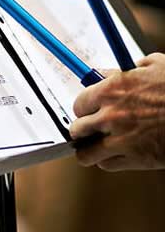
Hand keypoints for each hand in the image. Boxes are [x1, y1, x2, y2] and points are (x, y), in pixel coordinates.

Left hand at [70, 53, 164, 170]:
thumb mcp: (153, 66)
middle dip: (83, 128)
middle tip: (89, 128)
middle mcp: (110, 116)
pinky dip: (107, 161)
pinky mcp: (137, 159)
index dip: (84, 108)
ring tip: (93, 147)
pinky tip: (113, 154)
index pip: (78, 104)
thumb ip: (123, 70)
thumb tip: (104, 73)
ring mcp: (122, 140)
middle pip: (77, 129)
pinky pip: (107, 165)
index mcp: (110, 91)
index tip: (88, 110)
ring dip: (88, 149)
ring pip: (86, 153)